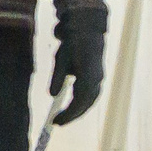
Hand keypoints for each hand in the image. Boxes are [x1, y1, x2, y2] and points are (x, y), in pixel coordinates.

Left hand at [49, 9, 105, 124]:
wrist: (88, 28)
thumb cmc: (73, 42)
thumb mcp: (61, 59)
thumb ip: (57, 78)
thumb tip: (52, 95)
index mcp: (89, 75)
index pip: (79, 101)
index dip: (68, 114)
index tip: (55, 122)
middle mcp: (97, 78)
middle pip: (86, 103)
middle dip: (73, 115)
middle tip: (57, 123)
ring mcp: (99, 76)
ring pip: (90, 99)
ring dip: (78, 110)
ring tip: (63, 117)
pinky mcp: (98, 74)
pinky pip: (91, 93)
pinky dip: (81, 102)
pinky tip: (71, 106)